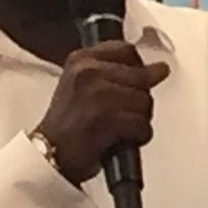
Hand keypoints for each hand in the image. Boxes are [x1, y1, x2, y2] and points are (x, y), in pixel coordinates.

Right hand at [35, 41, 169, 183]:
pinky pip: (142, 125)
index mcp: (81, 59)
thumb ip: (116, 72)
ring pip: (145, 101)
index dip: (137, 69)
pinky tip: (123, 140)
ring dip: (140, 119)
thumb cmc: (68, 126)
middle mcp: (88, 72)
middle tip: (124, 113)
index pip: (127, 51)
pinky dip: (139, 136)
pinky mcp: (105, 119)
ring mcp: (96, 95)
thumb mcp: (83, 85)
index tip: (134, 82)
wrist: (49, 156)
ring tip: (120, 127)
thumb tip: (158, 69)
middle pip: (141, 76)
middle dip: (140, 99)